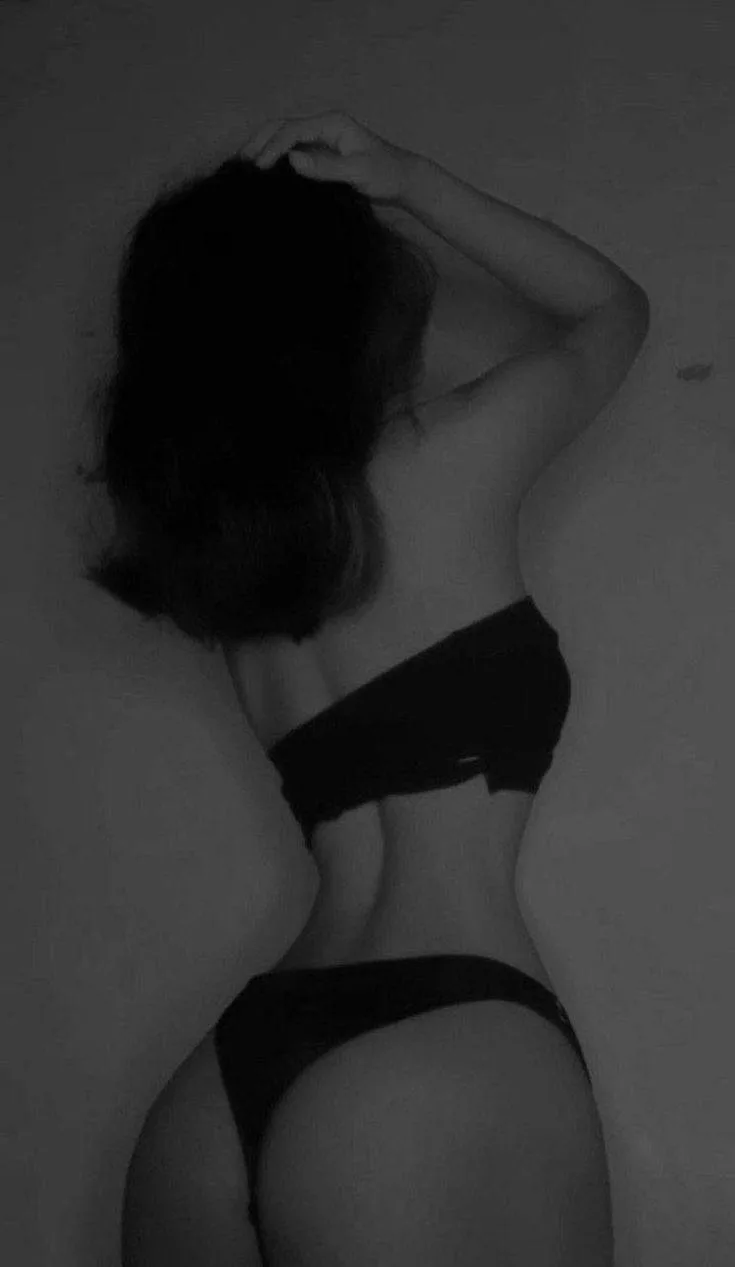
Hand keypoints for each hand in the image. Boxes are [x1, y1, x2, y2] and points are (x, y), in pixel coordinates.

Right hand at [240, 109, 415, 203]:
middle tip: (238, 164)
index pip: (293, 130)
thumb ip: (327, 168)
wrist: (403, 180)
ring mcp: (319, 140)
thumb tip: (293, 161)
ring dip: (261, 149)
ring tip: (241, 168)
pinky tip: (262, 175)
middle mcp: (323, 127)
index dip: (273, 147)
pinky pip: (290, 152)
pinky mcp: (319, 155)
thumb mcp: (358, 172)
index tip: (259, 168)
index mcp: (331, 123)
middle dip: (258, 142)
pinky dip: (273, 160)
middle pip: (281, 127)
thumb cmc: (386, 174)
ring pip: (282, 138)